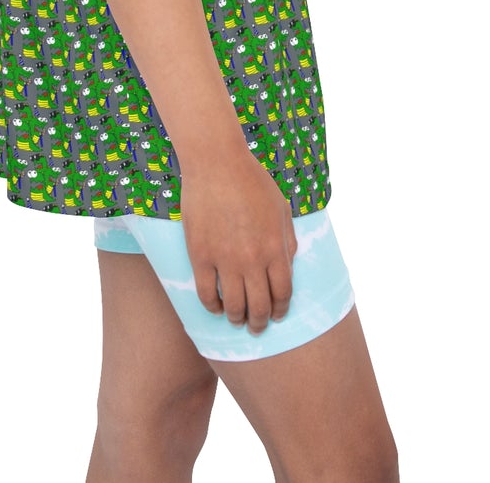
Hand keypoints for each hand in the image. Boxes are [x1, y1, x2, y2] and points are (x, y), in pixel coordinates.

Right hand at [179, 149, 299, 334]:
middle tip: (256, 327)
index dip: (280, 310)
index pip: (282, 294)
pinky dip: (212, 307)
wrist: (217, 162)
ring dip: (237, 318)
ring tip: (236, 319)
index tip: (276, 315)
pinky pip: (206, 293)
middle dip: (260, 322)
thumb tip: (289, 265)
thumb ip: (288, 239)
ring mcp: (225, 259)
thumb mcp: (281, 207)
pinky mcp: (200, 255)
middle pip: (259, 306)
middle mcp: (252, 259)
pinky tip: (216, 308)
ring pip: (233, 305)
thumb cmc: (251, 180)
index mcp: (276, 248)